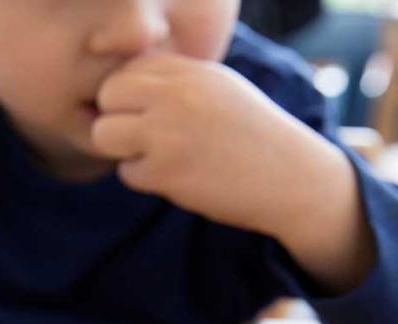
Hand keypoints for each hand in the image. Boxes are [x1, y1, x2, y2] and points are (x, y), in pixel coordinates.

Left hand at [92, 53, 373, 291]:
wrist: (292, 177)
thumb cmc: (252, 135)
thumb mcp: (218, 89)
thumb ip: (174, 82)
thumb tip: (122, 87)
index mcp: (191, 70)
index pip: (128, 70)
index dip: (130, 96)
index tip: (149, 115)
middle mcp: (177, 94)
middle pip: (108, 95)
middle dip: (117, 118)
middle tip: (142, 138)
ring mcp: (169, 131)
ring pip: (105, 134)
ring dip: (123, 150)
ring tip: (155, 157)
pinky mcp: (167, 170)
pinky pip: (127, 172)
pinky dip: (146, 179)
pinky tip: (178, 176)